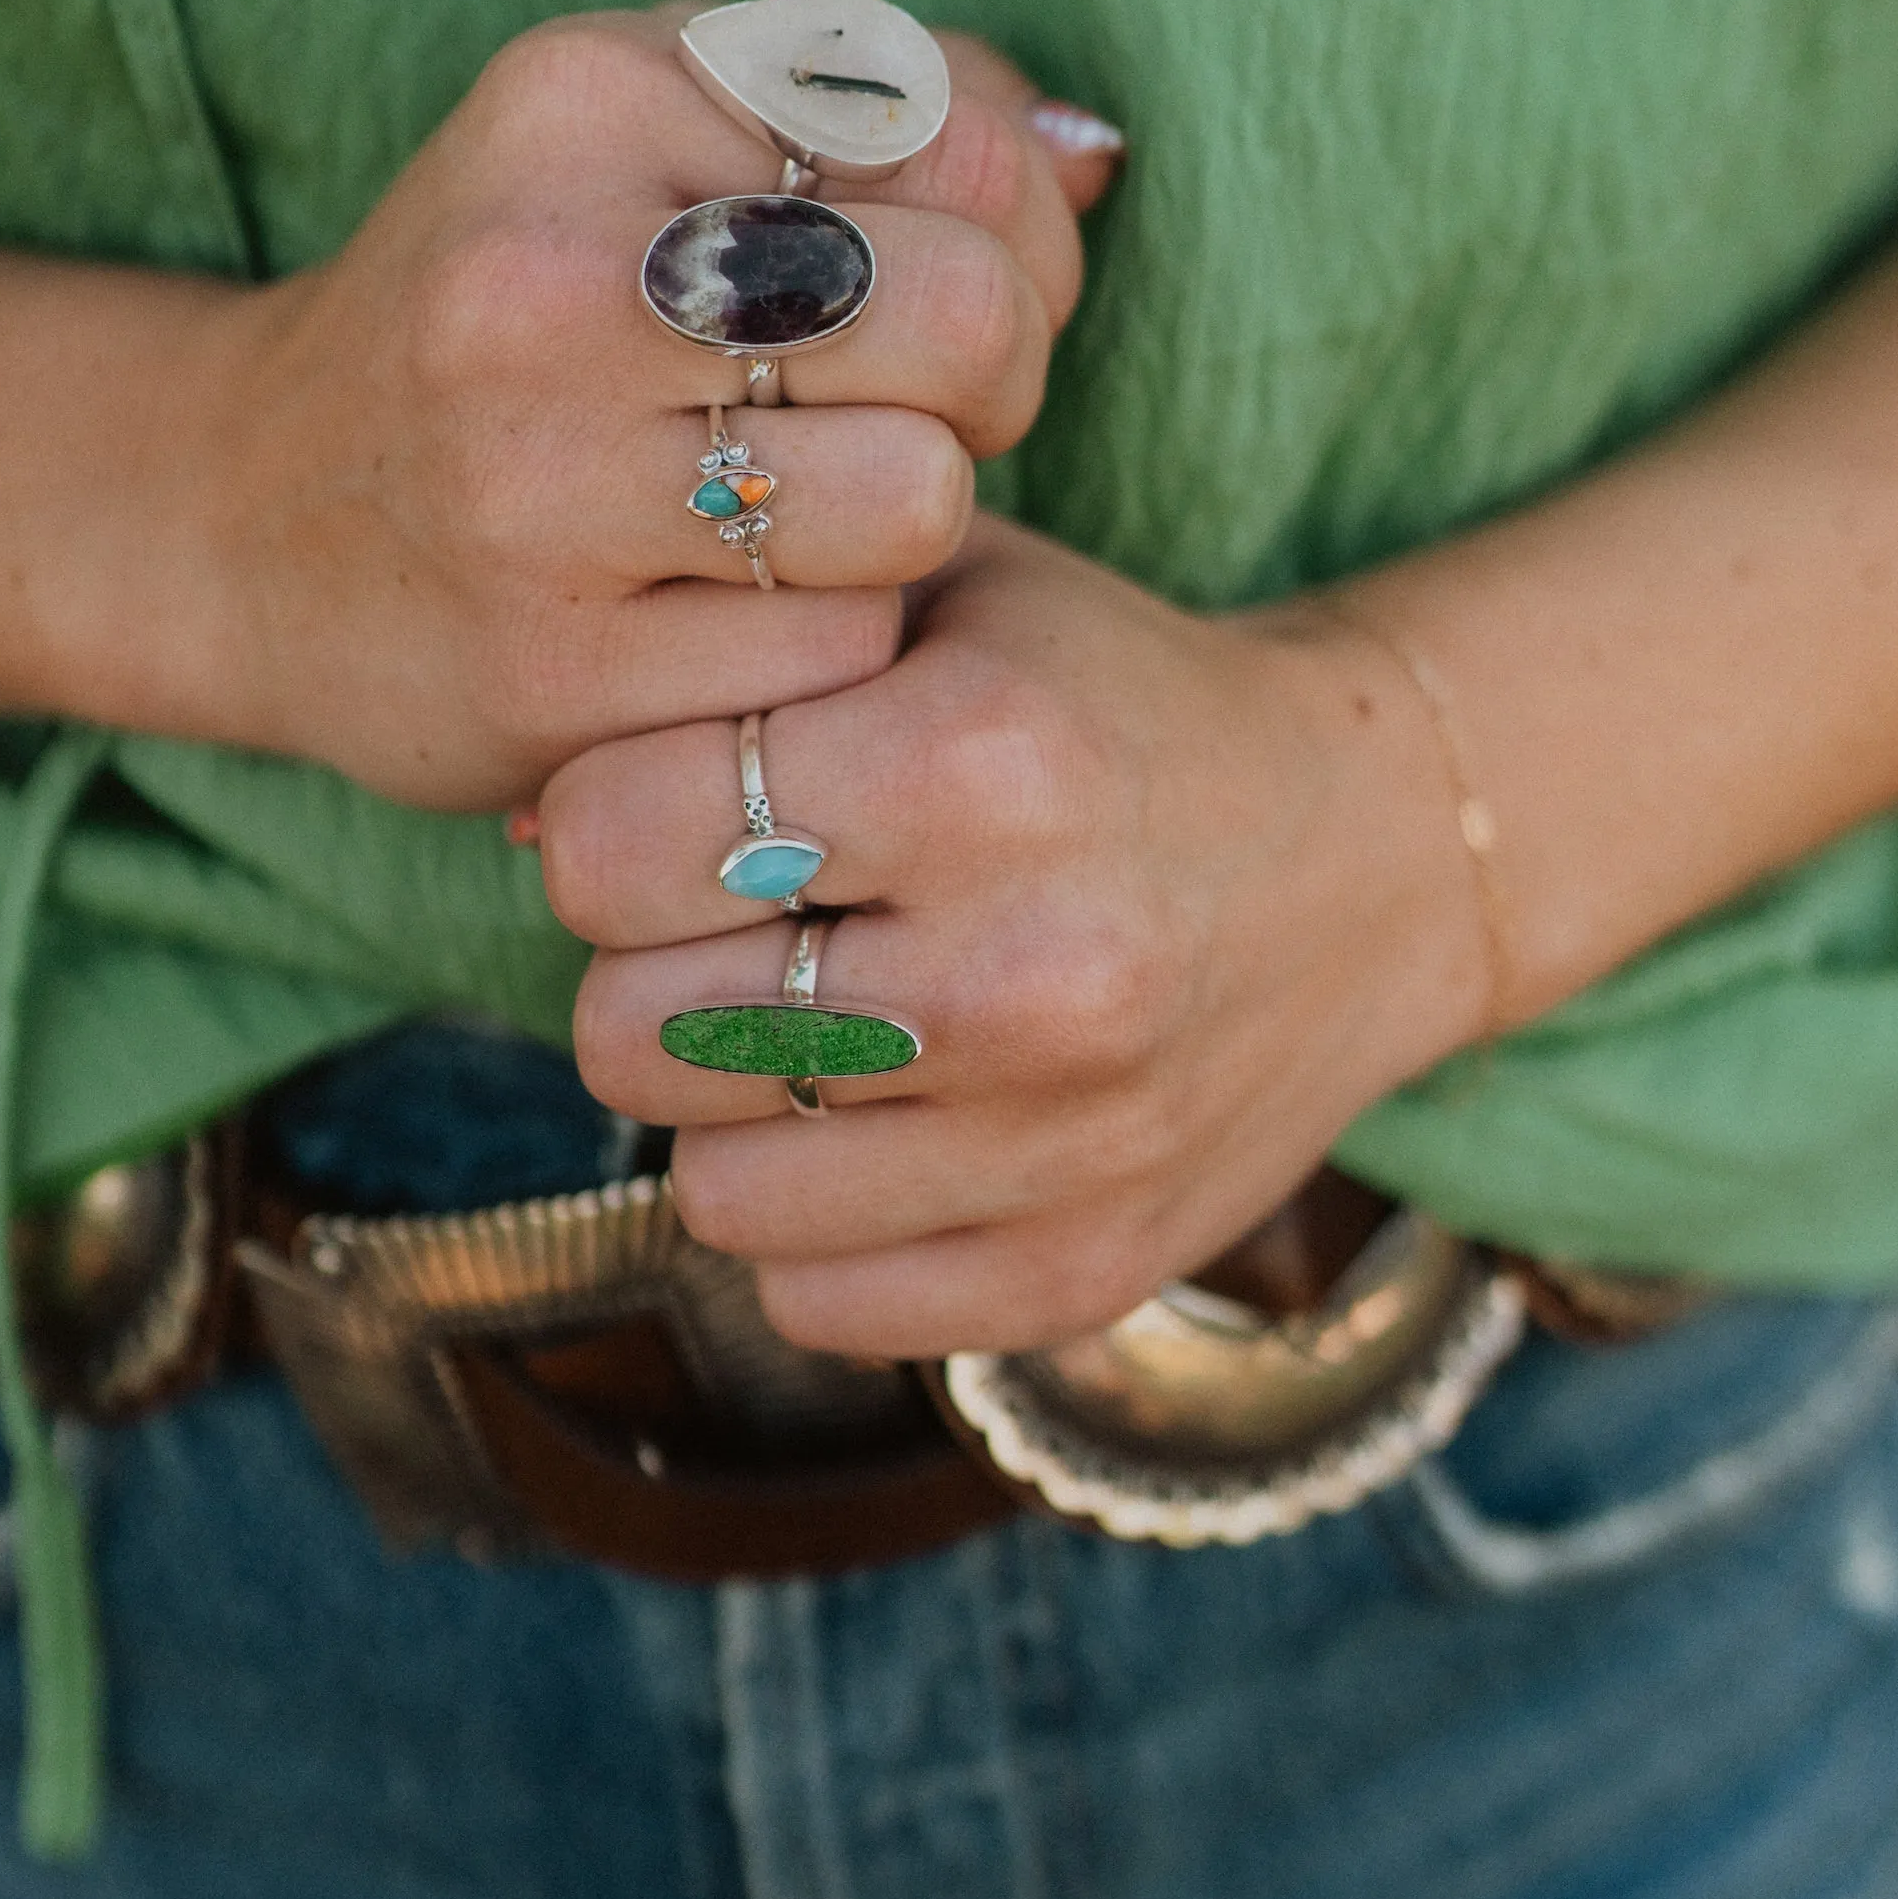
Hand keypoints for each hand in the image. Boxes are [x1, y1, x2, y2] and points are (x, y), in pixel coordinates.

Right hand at [201, 18, 1116, 811]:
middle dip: (986, 384)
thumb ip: (892, 110)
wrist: (248, 518)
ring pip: (918, 503)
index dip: (1012, 238)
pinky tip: (725, 621)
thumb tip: (1097, 168)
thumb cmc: (522, 313)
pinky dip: (823, 651)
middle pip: (969, 322)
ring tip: (807, 518)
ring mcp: (533, 483)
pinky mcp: (549, 670)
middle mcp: (543, 277)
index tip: (926, 290)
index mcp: (585, 96)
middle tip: (901, 415)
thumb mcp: (655, 136)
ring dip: (905, 528)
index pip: (966, 149)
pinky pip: (836, 664)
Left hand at [540, 518, 1487, 1355]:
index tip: (677, 806)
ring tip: (816, 1021)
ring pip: (706, 1190)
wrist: (1373, 853)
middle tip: (734, 927)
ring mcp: (1063, 1142)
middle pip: (629, 1032)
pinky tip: (890, 1123)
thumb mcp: (939, 598)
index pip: (612, 846)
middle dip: (650, 973)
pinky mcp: (1083, 1272)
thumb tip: (524, 823)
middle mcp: (1026, 963)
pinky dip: (818, 1224)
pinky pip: (811, 1300)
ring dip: (729, 1110)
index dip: (611, 823)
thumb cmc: (1106, 696)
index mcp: (979, 758)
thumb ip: (733, 657)